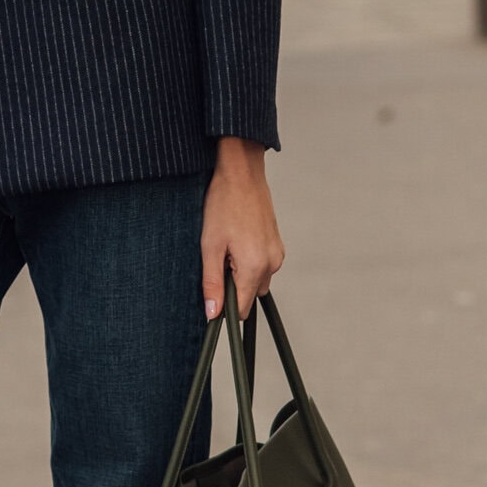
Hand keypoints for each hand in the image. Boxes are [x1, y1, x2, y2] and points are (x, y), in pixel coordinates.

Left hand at [201, 138, 283, 319]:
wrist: (241, 174)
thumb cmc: (224, 204)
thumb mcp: (210, 246)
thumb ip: (212, 283)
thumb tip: (213, 312)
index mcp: (255, 266)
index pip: (242, 308)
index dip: (225, 306)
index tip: (213, 292)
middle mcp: (272, 263)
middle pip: (250, 294)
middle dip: (233, 285)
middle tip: (219, 258)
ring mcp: (277, 253)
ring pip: (256, 279)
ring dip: (241, 272)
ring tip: (228, 245)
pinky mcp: (277, 244)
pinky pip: (263, 264)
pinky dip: (249, 260)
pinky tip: (237, 239)